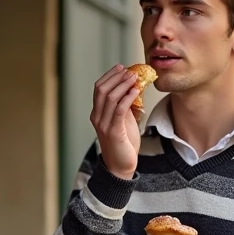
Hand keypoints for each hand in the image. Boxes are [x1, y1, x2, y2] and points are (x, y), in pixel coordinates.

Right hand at [90, 65, 141, 179]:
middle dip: (116, 77)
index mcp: (97, 113)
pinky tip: (136, 91)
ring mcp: (103, 124)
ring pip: (110, 97)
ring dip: (123, 84)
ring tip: (134, 77)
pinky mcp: (113, 132)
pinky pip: (119, 110)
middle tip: (129, 70)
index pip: (99, 88)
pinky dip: (127, 97)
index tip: (121, 67)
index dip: (109, 76)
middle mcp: (97, 117)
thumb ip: (125, 106)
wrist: (121, 167)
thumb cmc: (124, 144)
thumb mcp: (124, 121)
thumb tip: (134, 87)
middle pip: (102, 89)